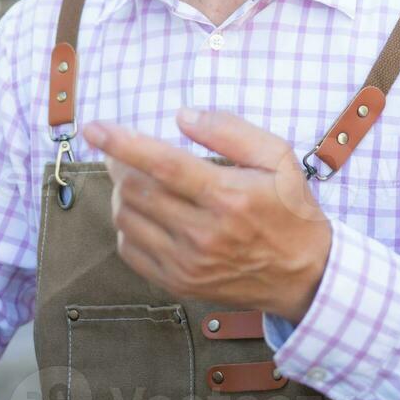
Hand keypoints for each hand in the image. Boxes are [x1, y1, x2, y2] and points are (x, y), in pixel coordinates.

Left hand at [87, 110, 332, 323]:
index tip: (94, 127)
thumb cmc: (291, 209)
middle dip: (118, 163)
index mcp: (228, 196)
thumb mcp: (278, 157)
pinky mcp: (180, 283)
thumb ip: (230, 131)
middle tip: (122, 152)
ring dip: (121, 194)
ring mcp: (189, 263)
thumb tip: (183, 116)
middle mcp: (204, 233)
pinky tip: (145, 214)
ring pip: (127, 220)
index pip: (162, 164)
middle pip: (136, 191)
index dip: (122, 143)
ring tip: (137, 181)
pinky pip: (130, 251)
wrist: (305, 276)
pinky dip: (127, 226)